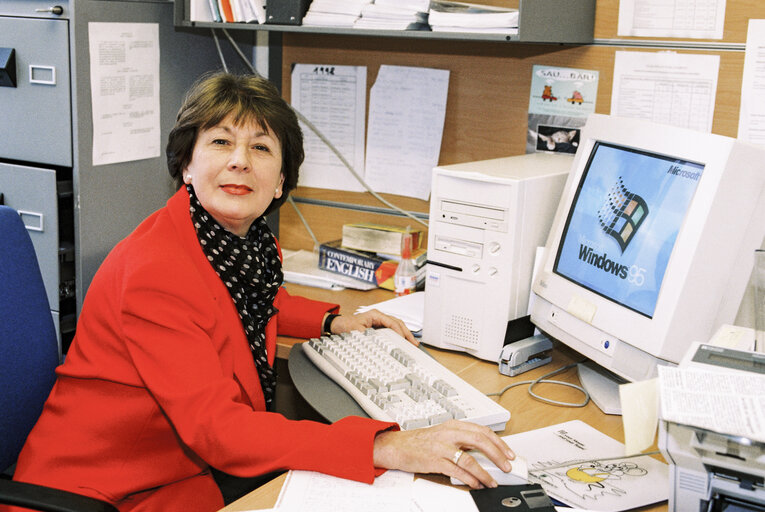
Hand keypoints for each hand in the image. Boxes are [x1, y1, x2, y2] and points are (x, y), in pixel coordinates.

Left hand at [328, 309, 416, 344]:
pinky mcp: (379, 327)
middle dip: (407, 333)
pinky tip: (402, 342)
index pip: (392, 322)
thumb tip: (376, 340)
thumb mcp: (354, 330)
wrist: (337, 326)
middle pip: (398, 323)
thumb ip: (366, 334)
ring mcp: (380, 322)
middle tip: (414, 343)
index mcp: (375, 314)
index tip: (404, 340)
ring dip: (404, 335)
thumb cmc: (345, 325)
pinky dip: (398, 336)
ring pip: (396, 327)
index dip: (400, 332)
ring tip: (412, 344)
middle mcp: (379, 317)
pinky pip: (392, 331)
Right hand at [372, 420, 515, 488]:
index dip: (499, 442)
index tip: (509, 453)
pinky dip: (469, 478)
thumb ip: (462, 440)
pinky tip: (475, 483)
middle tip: (507, 466)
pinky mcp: (434, 460)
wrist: (396, 446)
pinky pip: (456, 470)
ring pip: (469, 458)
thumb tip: (485, 452)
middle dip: (498, 455)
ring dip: (484, 472)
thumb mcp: (443, 434)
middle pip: (480, 441)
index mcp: (453, 425)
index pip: (483, 431)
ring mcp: (441, 447)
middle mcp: (449, 433)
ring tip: (492, 481)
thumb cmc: (419, 442)